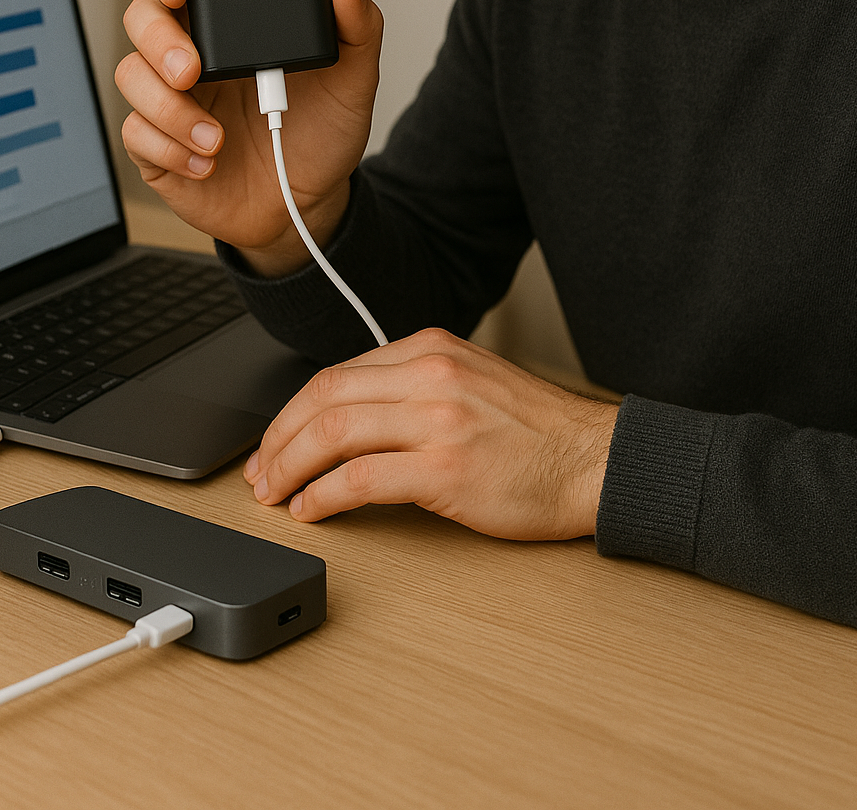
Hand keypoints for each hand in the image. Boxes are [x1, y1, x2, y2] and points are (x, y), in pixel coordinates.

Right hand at [115, 0, 382, 271]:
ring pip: (131, 75)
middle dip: (158, 40)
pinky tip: (206, 162)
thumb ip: (357, 25)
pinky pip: (135, 132)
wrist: (308, 202)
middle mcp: (193, 54)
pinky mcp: (156, 144)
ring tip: (215, 138)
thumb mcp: (353, 79)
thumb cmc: (322, 133)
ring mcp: (172, 98)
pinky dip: (169, 149)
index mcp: (231, 27)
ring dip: (169, 108)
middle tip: (191, 71)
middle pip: (142, 17)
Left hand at [243, 328, 618, 539]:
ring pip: (333, 432)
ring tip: (275, 493)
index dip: (294, 412)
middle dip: (280, 438)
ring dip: (291, 467)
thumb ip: (414, 385)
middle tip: (260, 472)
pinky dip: (322, 496)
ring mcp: (438, 419)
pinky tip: (311, 509)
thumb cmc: (537, 433)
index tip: (277, 442)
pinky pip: (359, 480)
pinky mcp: (445, 470)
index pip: (339, 372)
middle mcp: (431, 374)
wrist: (595, 460)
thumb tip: (348, 417)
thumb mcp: (471, 380)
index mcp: (432, 348)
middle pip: (325, 396)